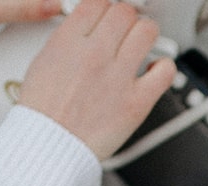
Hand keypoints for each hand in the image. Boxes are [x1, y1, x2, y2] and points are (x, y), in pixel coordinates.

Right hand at [17, 0, 174, 158]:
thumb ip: (67, 41)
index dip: (105, 8)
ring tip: (141, 46)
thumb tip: (86, 28)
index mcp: (67, 43)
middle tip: (125, 31)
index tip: (108, 17)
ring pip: (147, 32)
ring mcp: (118, 77)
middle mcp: (94, 55)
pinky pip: (165, 70)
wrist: (50, 149)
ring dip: (146, 35)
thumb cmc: (44, 115)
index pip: (97, 3)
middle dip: (126, 19)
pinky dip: (164, 66)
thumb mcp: (42, 64)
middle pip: (124, 12)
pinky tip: (155, 70)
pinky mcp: (137, 102)